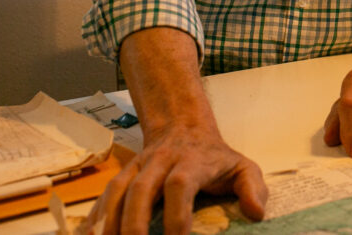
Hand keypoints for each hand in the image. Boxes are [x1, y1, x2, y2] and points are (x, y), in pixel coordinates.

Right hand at [83, 28, 267, 234]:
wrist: (184, 128)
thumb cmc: (215, 158)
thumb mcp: (242, 167)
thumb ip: (253, 188)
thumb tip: (256, 213)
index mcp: (192, 162)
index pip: (180, 185)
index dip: (176, 214)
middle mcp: (161, 161)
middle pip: (141, 188)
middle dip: (134, 222)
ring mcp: (138, 167)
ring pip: (117, 190)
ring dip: (110, 222)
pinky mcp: (123, 174)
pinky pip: (105, 195)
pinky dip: (96, 217)